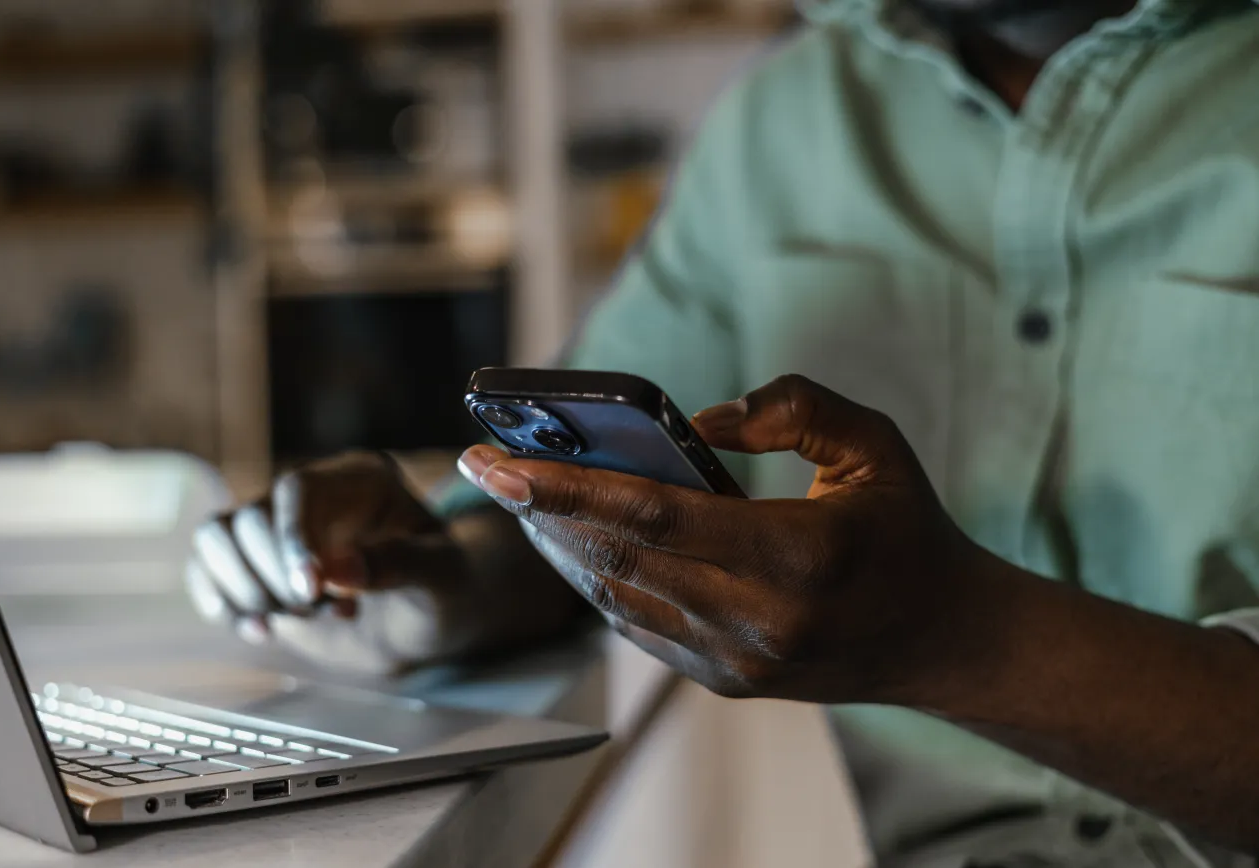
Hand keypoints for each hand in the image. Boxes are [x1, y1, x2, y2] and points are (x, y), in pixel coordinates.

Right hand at [185, 451, 559, 673]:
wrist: (433, 616)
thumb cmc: (446, 588)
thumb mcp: (442, 577)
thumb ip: (399, 565)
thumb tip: (337, 569)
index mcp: (361, 479)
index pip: (300, 490)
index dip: (293, 540)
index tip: (309, 593)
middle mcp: (313, 493)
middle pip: (251, 517)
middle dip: (274, 578)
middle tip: (317, 611)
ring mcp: (279, 526)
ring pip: (216, 535)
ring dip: (244, 589)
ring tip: (297, 617)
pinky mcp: (255, 563)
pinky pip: (206, 566)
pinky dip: (221, 601)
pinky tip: (262, 632)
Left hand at [459, 375, 991, 704]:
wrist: (943, 641)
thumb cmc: (908, 532)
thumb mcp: (875, 446)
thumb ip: (794, 408)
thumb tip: (701, 421)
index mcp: (796, 556)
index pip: (655, 515)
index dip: (569, 485)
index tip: (501, 460)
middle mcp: (758, 620)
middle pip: (618, 556)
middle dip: (539, 510)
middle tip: (481, 465)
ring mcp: (737, 661)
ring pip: (617, 594)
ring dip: (558, 544)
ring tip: (515, 495)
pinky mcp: (725, 680)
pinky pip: (639, 624)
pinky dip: (596, 579)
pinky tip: (568, 541)